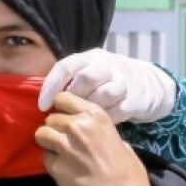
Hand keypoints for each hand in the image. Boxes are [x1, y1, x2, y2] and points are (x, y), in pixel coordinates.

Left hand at [35, 92, 152, 185]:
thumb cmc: (127, 171)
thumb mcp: (118, 139)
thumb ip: (97, 129)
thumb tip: (87, 127)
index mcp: (95, 115)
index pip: (63, 97)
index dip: (60, 107)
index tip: (63, 115)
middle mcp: (76, 126)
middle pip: (50, 118)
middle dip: (55, 128)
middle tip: (65, 140)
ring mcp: (63, 146)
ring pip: (41, 134)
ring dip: (48, 142)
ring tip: (60, 151)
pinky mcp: (54, 165)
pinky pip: (44, 157)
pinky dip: (50, 161)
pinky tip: (64, 168)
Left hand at [38, 48, 176, 124]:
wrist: (145, 85)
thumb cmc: (102, 84)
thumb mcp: (84, 75)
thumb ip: (66, 84)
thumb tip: (40, 103)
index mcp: (89, 58)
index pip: (66, 66)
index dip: (52, 86)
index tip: (42, 106)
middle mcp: (107, 65)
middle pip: (87, 78)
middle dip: (73, 99)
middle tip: (64, 115)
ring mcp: (124, 81)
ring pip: (104, 94)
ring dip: (89, 111)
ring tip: (80, 123)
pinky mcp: (136, 99)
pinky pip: (118, 111)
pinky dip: (106, 120)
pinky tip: (97, 127)